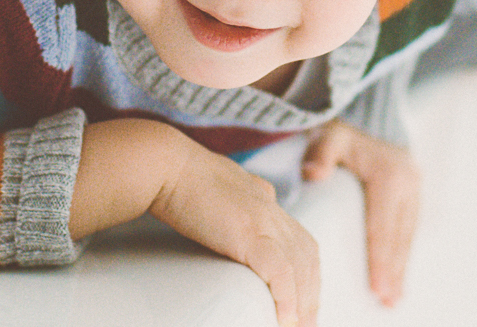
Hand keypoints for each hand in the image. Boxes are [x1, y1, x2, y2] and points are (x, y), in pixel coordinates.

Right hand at [151, 134, 320, 326]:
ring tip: (297, 326)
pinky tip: (286, 318)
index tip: (301, 294)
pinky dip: (287, 298)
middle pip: (307, 254)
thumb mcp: (212, 188)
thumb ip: (228, 204)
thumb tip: (224, 222)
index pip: (297, 236)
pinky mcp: (250, 233)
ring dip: (303, 301)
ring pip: (299, 266)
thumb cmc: (176, 175)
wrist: (165, 166)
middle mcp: (269, 207)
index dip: (303, 267)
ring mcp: (263, 219)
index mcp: (261, 197)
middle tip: (306, 320)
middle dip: (311, 290)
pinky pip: (280, 272)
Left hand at [301, 120, 419, 306]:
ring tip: (394, 296)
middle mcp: (408, 184)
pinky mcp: (413, 191)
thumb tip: (312, 174)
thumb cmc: (344, 129)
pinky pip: (409, 227)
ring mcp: (414, 188)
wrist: (369, 114)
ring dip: (402, 266)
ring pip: (407, 234)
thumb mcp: (329, 135)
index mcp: (389, 177)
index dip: (380, 260)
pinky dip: (403, 250)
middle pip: (398, 236)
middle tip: (387, 301)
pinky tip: (398, 271)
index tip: (377, 288)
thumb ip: (320, 153)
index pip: (382, 227)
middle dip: (394, 271)